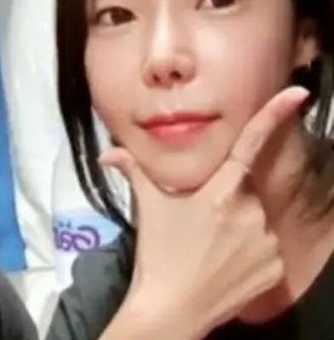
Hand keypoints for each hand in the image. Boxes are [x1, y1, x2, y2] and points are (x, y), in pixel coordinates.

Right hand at [100, 86, 308, 337]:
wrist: (170, 310)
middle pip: (244, 194)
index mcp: (219, 193)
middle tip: (201, 225)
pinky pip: (267, 250)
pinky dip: (252, 254)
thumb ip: (133, 172)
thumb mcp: (147, 209)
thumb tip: (107, 152)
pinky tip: (227, 266)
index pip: (248, 147)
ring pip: (257, 223)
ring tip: (211, 250)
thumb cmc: (157, 254)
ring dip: (240, 229)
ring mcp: (266, 242)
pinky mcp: (275, 268)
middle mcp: (249, 213)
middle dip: (227, 202)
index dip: (272, 117)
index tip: (297, 93)